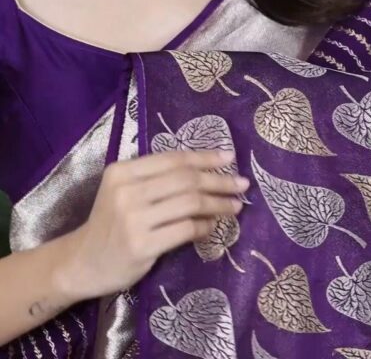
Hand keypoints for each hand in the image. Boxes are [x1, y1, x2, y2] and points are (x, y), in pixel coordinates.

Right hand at [59, 149, 248, 299]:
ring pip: (189, 203)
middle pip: (185, 179)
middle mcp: (126, 191)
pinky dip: (204, 226)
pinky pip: (185, 230)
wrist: (82, 261)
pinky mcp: (142, 246)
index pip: (173, 159)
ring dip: (218, 203)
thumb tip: (206, 169)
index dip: (204, 156)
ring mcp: (134, 219)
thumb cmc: (109, 223)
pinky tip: (213, 226)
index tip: (230, 156)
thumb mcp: (123, 190)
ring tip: (235, 205)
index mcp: (122, 171)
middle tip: (241, 183)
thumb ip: (155, 178)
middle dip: (218, 179)